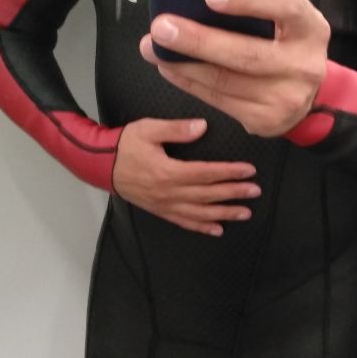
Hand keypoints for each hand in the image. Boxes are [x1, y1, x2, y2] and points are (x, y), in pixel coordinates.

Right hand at [112, 117, 260, 236]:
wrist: (100, 165)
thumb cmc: (125, 145)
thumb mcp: (148, 129)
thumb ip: (176, 129)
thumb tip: (202, 127)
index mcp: (168, 172)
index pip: (206, 173)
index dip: (229, 172)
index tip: (249, 171)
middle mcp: (169, 192)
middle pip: (208, 195)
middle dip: (234, 193)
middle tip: (255, 191)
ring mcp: (165, 205)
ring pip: (200, 213)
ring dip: (224, 213)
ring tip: (245, 213)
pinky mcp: (160, 211)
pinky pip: (184, 222)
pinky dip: (202, 228)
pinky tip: (217, 230)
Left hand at [139, 0, 329, 137]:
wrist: (306, 94)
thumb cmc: (284, 43)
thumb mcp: (284, 20)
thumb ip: (257, 5)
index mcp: (311, 28)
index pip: (285, 5)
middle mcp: (304, 64)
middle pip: (247, 54)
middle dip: (199, 40)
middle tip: (162, 27)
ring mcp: (287, 98)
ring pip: (225, 81)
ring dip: (184, 64)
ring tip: (154, 48)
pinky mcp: (267, 120)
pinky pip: (219, 100)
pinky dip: (189, 83)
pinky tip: (170, 68)